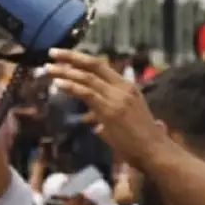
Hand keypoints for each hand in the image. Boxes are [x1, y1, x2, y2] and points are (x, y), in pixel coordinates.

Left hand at [44, 48, 170, 170]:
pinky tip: (58, 83)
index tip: (63, 55)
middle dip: (71, 57)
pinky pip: (87, 93)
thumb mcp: (126, 119)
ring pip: (87, 78)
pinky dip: (71, 86)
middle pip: (93, 65)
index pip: (101, 66)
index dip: (81, 58)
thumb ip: (108, 116)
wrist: (155, 151)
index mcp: (127, 86)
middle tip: (52, 52)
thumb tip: (95, 123)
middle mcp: (123, 87)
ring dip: (65, 72)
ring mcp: (117, 98)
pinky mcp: (110, 110)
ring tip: (48, 68)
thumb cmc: (141, 140)